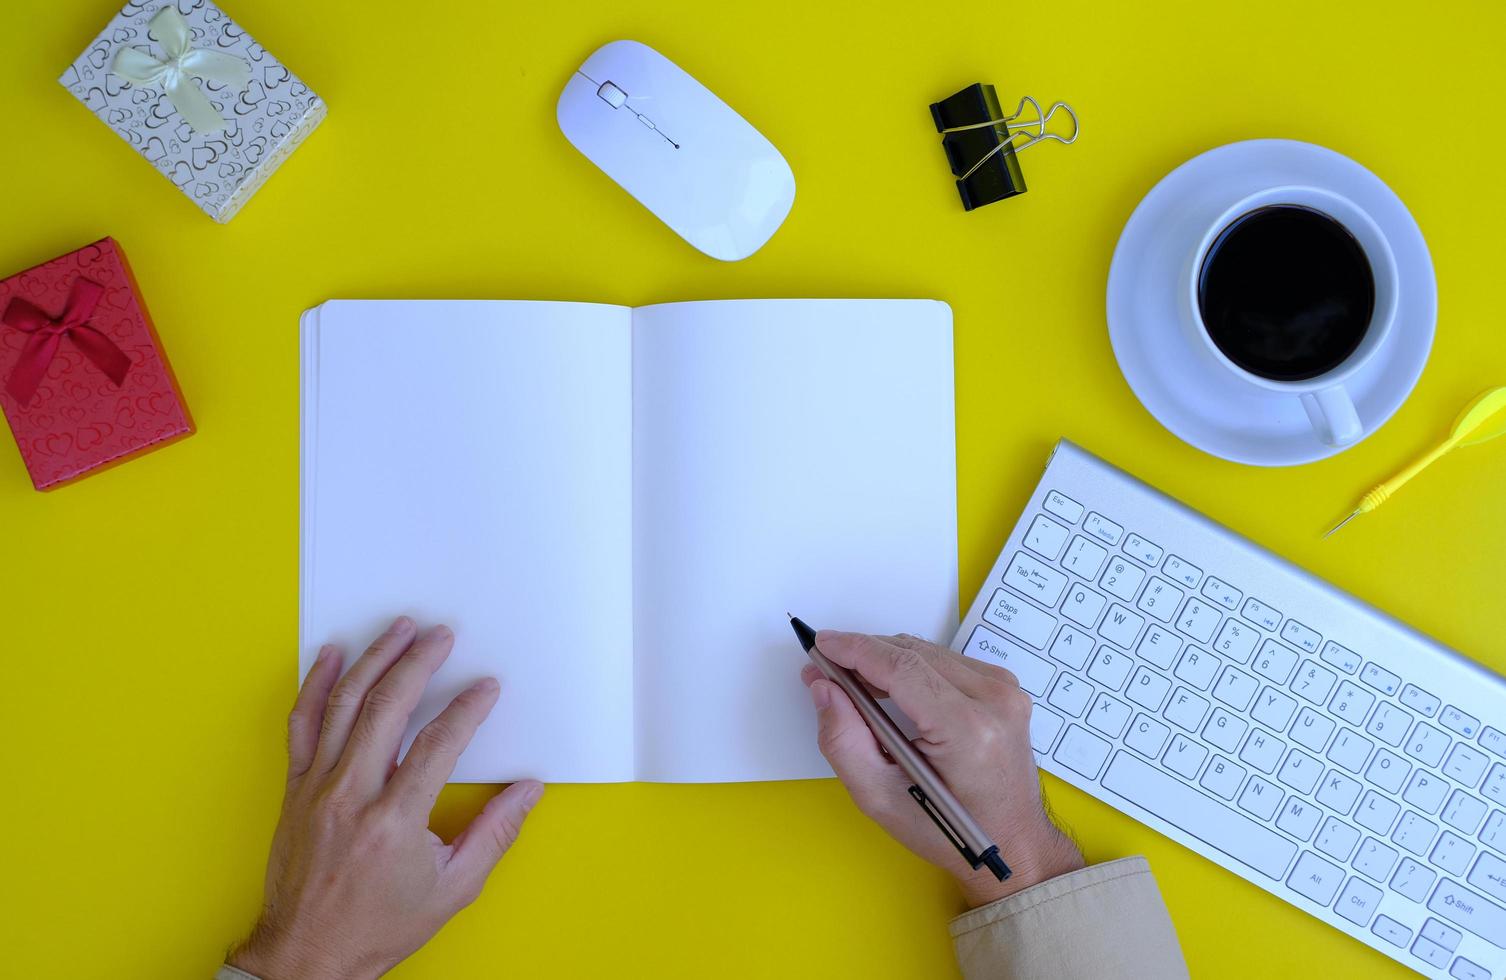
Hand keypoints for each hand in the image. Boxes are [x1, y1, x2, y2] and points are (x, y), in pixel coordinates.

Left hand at [229, 617, 544, 979]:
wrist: (308, 956)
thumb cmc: (378, 927)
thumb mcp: (452, 890)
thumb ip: (494, 833)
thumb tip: (528, 791)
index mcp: (394, 822)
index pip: (438, 745)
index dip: (466, 710)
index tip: (486, 688)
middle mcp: (351, 796)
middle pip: (386, 709)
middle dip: (418, 664)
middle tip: (441, 637)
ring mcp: (318, 789)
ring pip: (343, 706)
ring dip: (374, 660)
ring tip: (398, 630)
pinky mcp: (296, 789)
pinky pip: (302, 724)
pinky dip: (315, 685)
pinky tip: (333, 656)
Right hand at [801, 631, 1083, 907]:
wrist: (1012, 842)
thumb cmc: (950, 831)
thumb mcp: (881, 799)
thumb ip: (843, 741)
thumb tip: (824, 688)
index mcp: (968, 731)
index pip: (902, 668)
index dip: (855, 650)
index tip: (820, 644)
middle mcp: (994, 701)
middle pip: (914, 653)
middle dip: (863, 654)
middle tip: (826, 670)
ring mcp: (1005, 691)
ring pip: (929, 652)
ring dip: (887, 660)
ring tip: (855, 684)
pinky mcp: (1005, 689)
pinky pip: (947, 661)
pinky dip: (914, 668)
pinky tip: (892, 689)